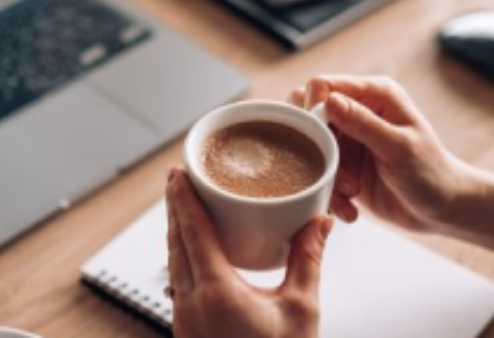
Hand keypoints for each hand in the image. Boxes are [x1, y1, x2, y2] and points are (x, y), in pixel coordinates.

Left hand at [166, 168, 333, 337]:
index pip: (192, 232)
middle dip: (175, 206)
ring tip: (182, 204)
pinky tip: (191, 248)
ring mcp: (183, 319)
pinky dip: (180, 255)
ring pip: (172, 263)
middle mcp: (190, 305)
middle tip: (178, 176)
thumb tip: (320, 222)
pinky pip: (177, 282)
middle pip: (175, 242)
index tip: (179, 171)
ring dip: (175, 231)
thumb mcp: (301, 309)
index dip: (183, 197)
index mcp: (217, 292)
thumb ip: (308, 260)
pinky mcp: (186, 330)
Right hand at [290, 75, 477, 232]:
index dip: (313, 108)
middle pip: (308, 112)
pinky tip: (349, 207)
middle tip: (332, 167)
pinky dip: (330, 193)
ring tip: (352, 191)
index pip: (323, 85)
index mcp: (375, 95)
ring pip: (310, 146)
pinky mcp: (344, 164)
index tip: (321, 139)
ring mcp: (349, 138)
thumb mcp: (399, 147)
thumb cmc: (430, 173)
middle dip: (314, 145)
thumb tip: (328, 100)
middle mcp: (358, 111)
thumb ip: (364, 123)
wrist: (440, 210)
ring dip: (325, 173)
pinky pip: (318, 172)